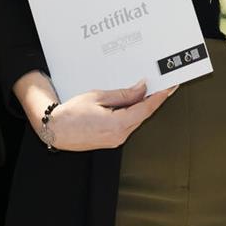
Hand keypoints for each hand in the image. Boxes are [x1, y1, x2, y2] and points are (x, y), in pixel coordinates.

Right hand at [37, 80, 173, 151]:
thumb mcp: (98, 97)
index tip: (169, 87)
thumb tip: (141, 89)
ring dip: (141, 106)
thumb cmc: (71, 114)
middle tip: (161, 85)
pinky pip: (127, 125)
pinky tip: (130, 103)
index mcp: (118, 124)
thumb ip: (123, 94)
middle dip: (152, 99)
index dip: (159, 97)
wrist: (55, 130)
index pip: (146, 109)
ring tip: (145, 90)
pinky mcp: (111, 140)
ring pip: (135, 120)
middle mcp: (120, 135)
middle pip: (143, 115)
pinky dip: (131, 113)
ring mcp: (116, 140)